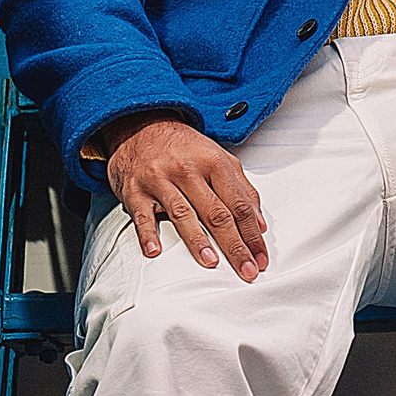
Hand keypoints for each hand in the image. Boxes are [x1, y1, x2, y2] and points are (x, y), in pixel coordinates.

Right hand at [106, 118, 268, 280]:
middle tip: (246, 269)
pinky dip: (147, 234)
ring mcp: (160, 179)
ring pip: (183, 213)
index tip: (260, 256)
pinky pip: (142, 215)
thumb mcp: (218, 158)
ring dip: (198, 240)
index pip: (239, 204)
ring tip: (212, 261)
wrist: (140, 125)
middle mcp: (188, 170)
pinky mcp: (135, 190)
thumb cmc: (182, 148)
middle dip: (234, 245)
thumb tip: (259, 224)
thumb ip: (242, 189)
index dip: (252, 234)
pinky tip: (155, 251)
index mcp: (213, 162)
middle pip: (216, 213)